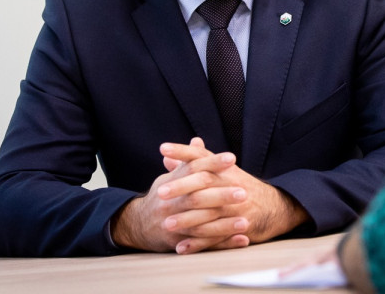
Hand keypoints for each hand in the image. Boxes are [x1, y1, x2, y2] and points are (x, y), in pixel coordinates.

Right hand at [110, 143, 248, 252]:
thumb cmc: (163, 196)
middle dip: (221, 195)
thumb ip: (187, 160)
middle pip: (197, 197)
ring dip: (225, 224)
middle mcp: (170, 202)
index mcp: (171, 182)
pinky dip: (223, 243)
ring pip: (200, 224)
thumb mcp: (171, 177)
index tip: (232, 158)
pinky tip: (241, 239)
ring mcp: (172, 223)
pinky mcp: (177, 242)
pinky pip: (203, 245)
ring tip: (246, 221)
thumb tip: (198, 140)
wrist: (138, 225)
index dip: (212, 163)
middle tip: (244, 192)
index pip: (192, 168)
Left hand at [159, 138, 310, 253]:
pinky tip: (182, 247)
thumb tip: (166, 156)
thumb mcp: (220, 171)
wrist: (273, 207)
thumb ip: (191, 165)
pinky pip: (217, 236)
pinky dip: (199, 244)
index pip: (200, 155)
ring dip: (187, 219)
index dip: (182, 151)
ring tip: (167, 224)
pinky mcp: (241, 226)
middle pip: (204, 182)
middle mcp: (231, 183)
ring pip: (209, 211)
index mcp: (224, 168)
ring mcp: (237, 206)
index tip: (162, 147)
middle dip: (182, 187)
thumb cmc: (239, 187)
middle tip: (161, 193)